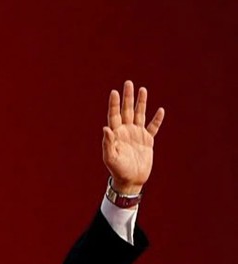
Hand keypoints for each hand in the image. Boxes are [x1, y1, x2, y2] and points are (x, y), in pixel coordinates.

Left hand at [103, 80, 164, 194]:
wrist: (130, 180)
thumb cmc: (118, 170)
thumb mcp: (111, 157)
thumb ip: (108, 143)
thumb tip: (105, 128)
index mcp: (116, 134)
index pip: (114, 115)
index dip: (115, 104)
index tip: (115, 92)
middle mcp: (126, 131)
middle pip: (127, 110)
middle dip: (128, 97)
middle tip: (128, 83)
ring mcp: (137, 135)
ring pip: (139, 115)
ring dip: (141, 103)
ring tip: (143, 89)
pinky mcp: (147, 141)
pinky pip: (153, 128)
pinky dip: (157, 120)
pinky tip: (160, 110)